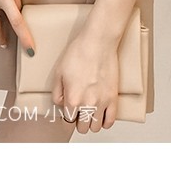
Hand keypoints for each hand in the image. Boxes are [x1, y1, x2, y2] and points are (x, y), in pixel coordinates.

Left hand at [51, 0, 124, 125]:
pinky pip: (111, 121)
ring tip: (90, 114)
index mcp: (72, 99)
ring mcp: (102, 102)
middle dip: (79, 122)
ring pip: (96, 127)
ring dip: (91, 123)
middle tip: (79, 113)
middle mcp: (87, 104)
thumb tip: (61, 104)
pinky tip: (101, 115)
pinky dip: (105, 122)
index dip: (67, 117)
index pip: (67, 121)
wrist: (98, 42)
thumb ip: (57, 93)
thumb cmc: (79, 53)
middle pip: (82, 127)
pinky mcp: (113, 98)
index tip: (68, 112)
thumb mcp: (59, 72)